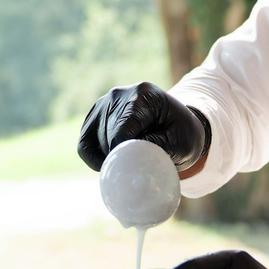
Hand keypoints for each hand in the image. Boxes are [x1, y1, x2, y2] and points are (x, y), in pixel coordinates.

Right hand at [77, 81, 208, 172]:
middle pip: (108, 138)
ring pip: (96, 143)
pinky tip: (111, 165)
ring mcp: (103, 104)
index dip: (124, 157)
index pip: (122, 132)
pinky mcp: (94, 118)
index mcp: (143, 95)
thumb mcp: (180, 145)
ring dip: (112, 158)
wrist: (181, 125)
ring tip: (133, 161)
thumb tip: (123, 157)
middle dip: (121, 158)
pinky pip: (84, 146)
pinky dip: (95, 160)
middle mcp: (118, 95)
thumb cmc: (183, 135)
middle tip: (139, 171)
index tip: (134, 173)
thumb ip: (153, 149)